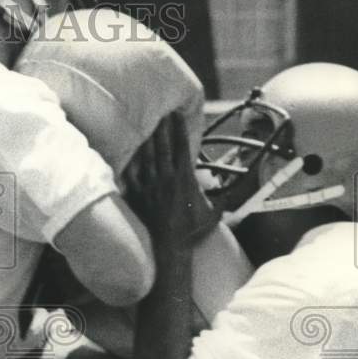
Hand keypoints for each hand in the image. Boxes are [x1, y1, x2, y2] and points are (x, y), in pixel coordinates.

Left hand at [123, 112, 217, 243]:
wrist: (171, 247)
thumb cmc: (193, 232)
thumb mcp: (214, 214)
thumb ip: (223, 199)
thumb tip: (231, 189)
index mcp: (185, 179)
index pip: (183, 148)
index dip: (180, 129)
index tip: (177, 114)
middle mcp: (166, 179)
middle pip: (163, 147)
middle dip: (161, 127)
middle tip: (159, 111)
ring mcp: (150, 187)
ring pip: (146, 157)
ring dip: (146, 139)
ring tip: (143, 124)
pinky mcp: (137, 196)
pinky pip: (130, 175)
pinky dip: (129, 161)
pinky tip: (126, 150)